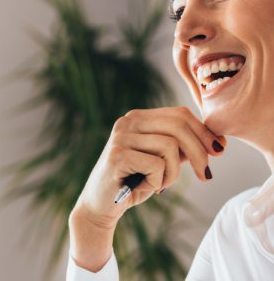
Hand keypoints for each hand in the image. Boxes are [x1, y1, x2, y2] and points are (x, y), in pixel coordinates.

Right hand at [68, 106, 225, 271]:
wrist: (102, 205)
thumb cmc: (134, 182)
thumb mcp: (162, 161)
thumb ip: (182, 147)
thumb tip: (218, 142)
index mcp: (138, 117)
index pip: (179, 114)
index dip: (203, 132)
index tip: (218, 151)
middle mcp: (127, 121)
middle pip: (178, 125)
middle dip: (199, 152)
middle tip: (206, 175)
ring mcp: (121, 137)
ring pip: (170, 146)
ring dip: (173, 172)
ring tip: (161, 184)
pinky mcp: (117, 155)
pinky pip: (157, 165)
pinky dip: (159, 181)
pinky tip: (146, 187)